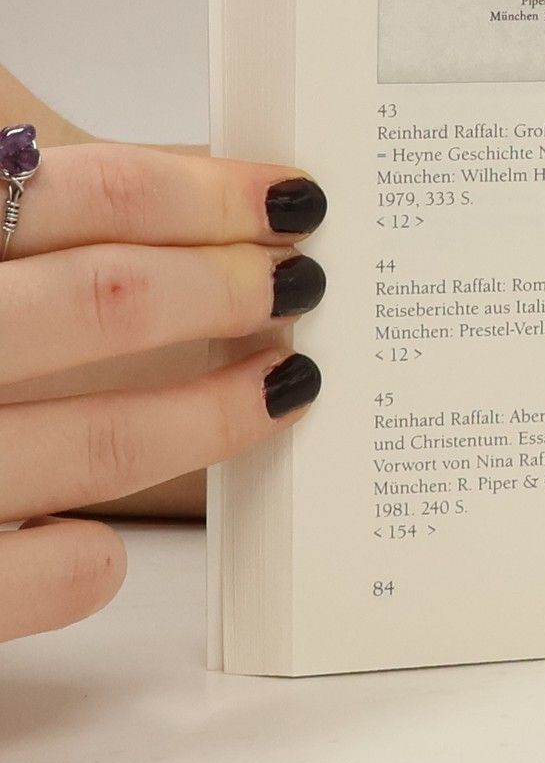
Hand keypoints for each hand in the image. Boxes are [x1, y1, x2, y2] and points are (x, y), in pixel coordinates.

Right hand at [0, 111, 326, 643]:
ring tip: (276, 387)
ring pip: (94, 445)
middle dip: (225, 289)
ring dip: (206, 416)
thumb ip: (9, 202)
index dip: (202, 192)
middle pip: (100, 303)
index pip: (77, 191)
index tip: (285, 198)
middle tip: (297, 283)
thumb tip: (161, 185)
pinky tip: (108, 537)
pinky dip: (84, 560)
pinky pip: (23, 577)